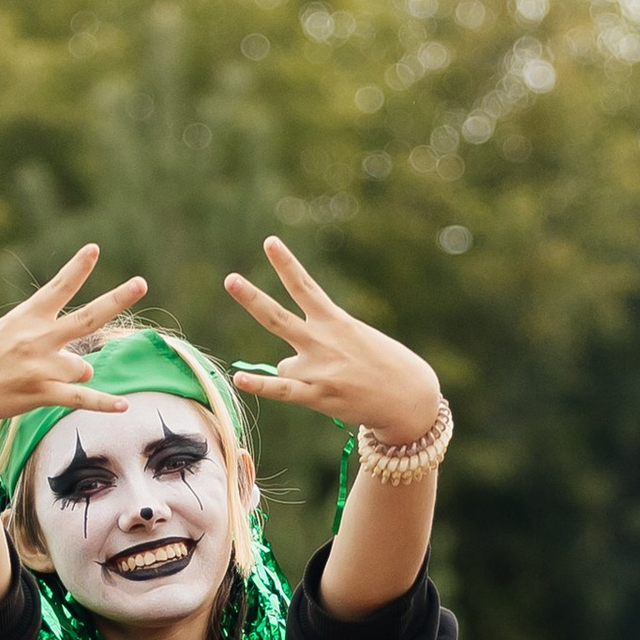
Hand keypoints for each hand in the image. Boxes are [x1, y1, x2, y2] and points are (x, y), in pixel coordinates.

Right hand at [0, 247, 148, 452]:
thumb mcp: (10, 334)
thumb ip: (51, 342)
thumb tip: (87, 367)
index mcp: (27, 316)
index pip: (58, 287)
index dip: (77, 267)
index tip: (94, 248)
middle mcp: (37, 338)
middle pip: (88, 317)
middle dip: (116, 299)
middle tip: (141, 283)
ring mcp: (41, 367)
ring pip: (82, 367)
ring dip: (71, 374)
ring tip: (39, 377)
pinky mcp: (41, 394)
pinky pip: (80, 398)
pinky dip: (102, 403)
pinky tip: (123, 405)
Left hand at [224, 238, 440, 443]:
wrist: (410, 397)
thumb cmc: (384, 368)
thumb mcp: (356, 341)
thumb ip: (317, 347)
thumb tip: (283, 366)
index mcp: (335, 321)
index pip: (304, 286)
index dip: (285, 264)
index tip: (269, 243)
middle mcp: (322, 341)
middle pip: (277, 317)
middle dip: (252, 298)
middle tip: (230, 280)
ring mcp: (318, 368)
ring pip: (284, 364)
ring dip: (295, 372)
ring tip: (332, 381)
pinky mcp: (318, 395)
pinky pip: (282, 390)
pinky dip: (261, 386)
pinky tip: (240, 380)